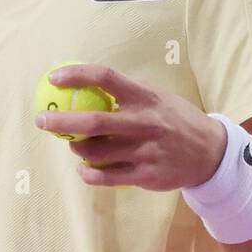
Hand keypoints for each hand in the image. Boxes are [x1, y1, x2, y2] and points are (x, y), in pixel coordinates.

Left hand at [35, 63, 227, 190]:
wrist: (210, 152)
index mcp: (145, 97)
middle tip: (42, 120)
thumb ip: (126, 92)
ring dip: (76, 148)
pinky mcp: (145, 175)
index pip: (106, 77)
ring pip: (94, 152)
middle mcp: (144, 122)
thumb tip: (83, 81)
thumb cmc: (174, 119)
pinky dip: (88, 173)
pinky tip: (84, 168)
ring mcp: (145, 151)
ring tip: (74, 144)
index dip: (76, 75)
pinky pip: (106, 176)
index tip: (54, 78)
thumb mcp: (156, 96)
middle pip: (92, 121)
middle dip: (60, 121)